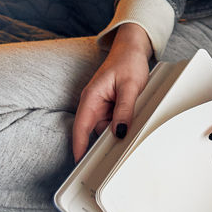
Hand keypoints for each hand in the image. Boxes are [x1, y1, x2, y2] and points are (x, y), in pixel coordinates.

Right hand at [72, 24, 151, 160]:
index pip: (81, 127)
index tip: (79, 163)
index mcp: (91, 97)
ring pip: (105, 128)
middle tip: (115, 157)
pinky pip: (113, 122)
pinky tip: (130, 124)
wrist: (133, 49)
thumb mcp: (130, 86)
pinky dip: (121, 125)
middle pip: (93, 132)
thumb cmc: (128, 61)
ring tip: (130, 131)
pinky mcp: (110, 106)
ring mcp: (102, 105)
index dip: (78, 146)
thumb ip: (124, 109)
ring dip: (115, 133)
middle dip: (102, 144)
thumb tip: (120, 131)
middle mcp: (93, 103)